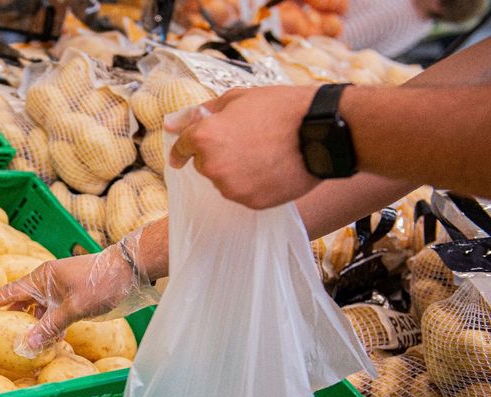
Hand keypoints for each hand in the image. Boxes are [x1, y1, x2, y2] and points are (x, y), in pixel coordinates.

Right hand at [0, 235, 155, 354]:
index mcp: (41, 278)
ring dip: (30, 326)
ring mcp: (60, 290)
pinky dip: (48, 326)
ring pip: (37, 310)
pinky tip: (48, 342)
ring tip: (20, 345)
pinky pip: (53, 313)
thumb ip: (49, 327)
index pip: (7, 292)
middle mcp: (47, 283)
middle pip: (19, 301)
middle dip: (7, 318)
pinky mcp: (73, 298)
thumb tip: (25, 346)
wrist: (132, 271)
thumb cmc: (102, 283)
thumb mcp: (74, 308)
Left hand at [166, 86, 322, 209]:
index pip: (182, 147)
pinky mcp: (251, 203)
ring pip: (224, 181)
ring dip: (235, 170)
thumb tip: (170, 124)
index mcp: (204, 137)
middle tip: (247, 140)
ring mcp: (231, 188)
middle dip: (218, 154)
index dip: (184, 148)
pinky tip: (272, 167)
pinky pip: (243, 194)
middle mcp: (212, 166)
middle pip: (204, 164)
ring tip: (264, 153)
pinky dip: (253, 184)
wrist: (321, 131)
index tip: (182, 154)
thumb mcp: (239, 98)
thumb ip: (201, 112)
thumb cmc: (281, 109)